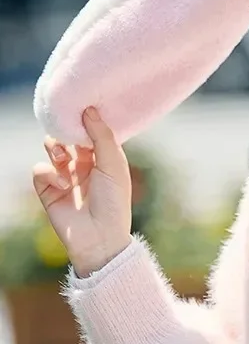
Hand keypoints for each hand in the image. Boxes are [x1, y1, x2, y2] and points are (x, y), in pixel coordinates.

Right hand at [33, 107, 132, 277]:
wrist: (99, 237)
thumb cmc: (113, 200)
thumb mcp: (113, 163)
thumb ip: (101, 135)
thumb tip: (89, 109)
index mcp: (105, 156)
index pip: (92, 130)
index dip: (85, 120)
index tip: (80, 106)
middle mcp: (85, 163)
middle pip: (69, 136)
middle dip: (66, 130)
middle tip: (67, 130)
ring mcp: (66, 176)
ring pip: (52, 148)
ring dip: (54, 147)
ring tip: (62, 156)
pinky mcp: (48, 190)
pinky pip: (39, 170)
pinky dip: (48, 174)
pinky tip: (62, 184)